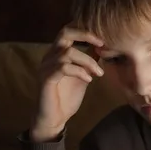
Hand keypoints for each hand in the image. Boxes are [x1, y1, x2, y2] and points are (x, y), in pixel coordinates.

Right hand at [31, 26, 104, 140]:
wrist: (54, 119)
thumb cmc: (67, 98)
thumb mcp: (82, 76)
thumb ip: (88, 62)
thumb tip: (102, 49)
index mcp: (57, 53)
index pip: (69, 31)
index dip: (85, 31)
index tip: (103, 40)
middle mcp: (49, 56)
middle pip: (65, 33)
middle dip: (85, 35)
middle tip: (102, 44)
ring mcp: (46, 67)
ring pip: (68, 53)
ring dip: (88, 61)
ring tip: (99, 73)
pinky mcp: (46, 79)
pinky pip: (63, 68)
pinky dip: (79, 71)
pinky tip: (89, 80)